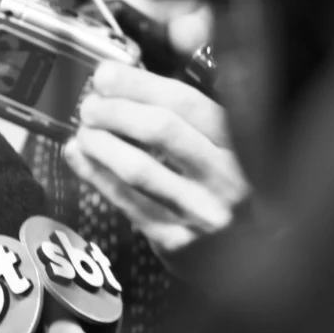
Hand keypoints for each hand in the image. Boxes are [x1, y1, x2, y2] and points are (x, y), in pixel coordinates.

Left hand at [63, 58, 247, 259]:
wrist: (254, 257)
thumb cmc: (229, 186)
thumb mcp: (228, 144)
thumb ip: (190, 113)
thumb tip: (128, 78)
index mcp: (241, 141)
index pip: (185, 102)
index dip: (138, 85)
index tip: (105, 75)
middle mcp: (226, 176)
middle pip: (161, 131)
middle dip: (115, 111)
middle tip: (89, 106)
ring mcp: (201, 211)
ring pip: (139, 170)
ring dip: (101, 144)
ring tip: (83, 131)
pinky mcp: (177, 242)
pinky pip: (127, 203)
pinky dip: (96, 176)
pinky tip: (79, 158)